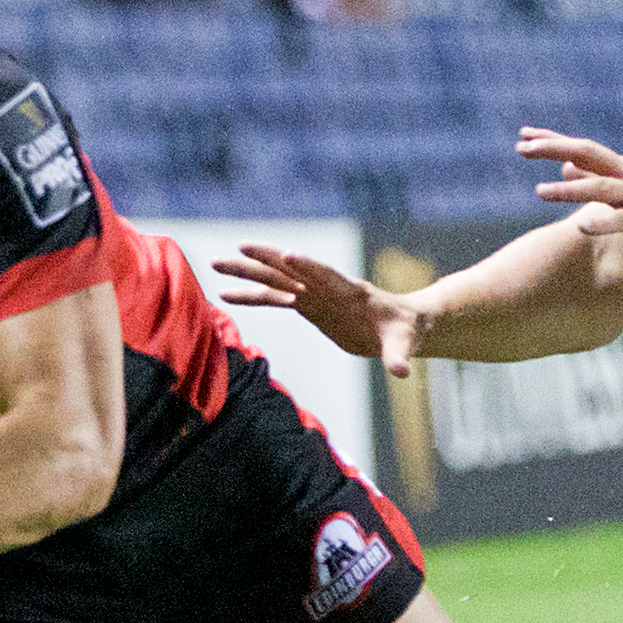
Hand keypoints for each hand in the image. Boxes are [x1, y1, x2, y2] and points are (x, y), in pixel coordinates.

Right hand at [214, 243, 427, 376]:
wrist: (399, 327)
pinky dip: (252, 296)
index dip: (308, 266)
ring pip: (276, 280)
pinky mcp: (307, 306)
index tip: (287, 255)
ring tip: (217, 265)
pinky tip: (227, 294)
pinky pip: (274, 298)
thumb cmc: (405, 332)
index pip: (327, 276)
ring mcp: (315, 295)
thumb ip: (398, 357)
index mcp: (351, 292)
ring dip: (247, 273)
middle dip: (264, 260)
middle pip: (292, 270)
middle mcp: (328, 288)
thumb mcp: (404, 344)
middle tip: (235, 250)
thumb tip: (402, 372)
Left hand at [519, 126, 622, 266]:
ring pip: (603, 188)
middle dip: (555, 149)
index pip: (583, 149)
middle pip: (589, 155)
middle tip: (521, 147)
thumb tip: (564, 167)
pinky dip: (604, 222)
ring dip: (570, 190)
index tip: (524, 136)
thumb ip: (596, 179)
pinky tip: (581, 226)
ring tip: (539, 192)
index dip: (554, 141)